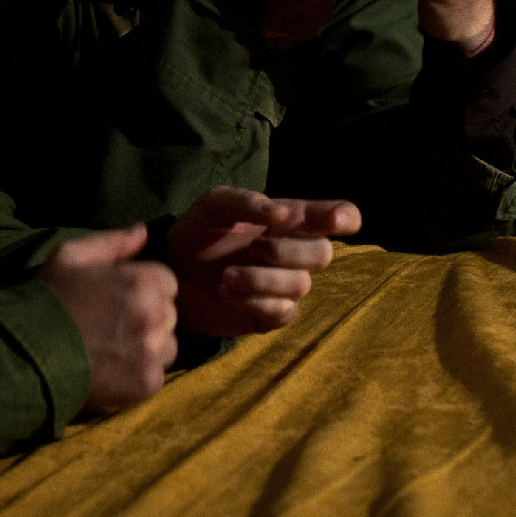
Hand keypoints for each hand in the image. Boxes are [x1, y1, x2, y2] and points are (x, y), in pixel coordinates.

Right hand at [36, 225, 178, 409]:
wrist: (27, 353)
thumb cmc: (49, 300)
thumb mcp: (70, 257)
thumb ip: (112, 242)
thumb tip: (143, 231)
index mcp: (143, 282)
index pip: (168, 283)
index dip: (146, 290)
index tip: (122, 300)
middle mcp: (155, 316)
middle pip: (170, 315)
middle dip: (150, 317)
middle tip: (116, 325)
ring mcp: (152, 352)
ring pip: (168, 347)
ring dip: (150, 348)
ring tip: (116, 350)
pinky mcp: (147, 384)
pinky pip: (157, 376)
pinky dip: (140, 375)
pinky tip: (114, 371)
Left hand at [165, 186, 362, 336]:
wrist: (171, 272)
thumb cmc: (197, 231)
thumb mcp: (215, 205)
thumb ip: (247, 202)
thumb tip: (284, 213)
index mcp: (291, 219)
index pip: (338, 215)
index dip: (344, 218)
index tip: (334, 222)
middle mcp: (295, 252)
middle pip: (324, 254)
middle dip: (287, 251)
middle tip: (252, 248)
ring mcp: (286, 285)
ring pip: (301, 285)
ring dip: (261, 279)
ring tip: (225, 277)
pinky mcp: (271, 314)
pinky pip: (283, 311)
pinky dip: (254, 301)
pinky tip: (228, 293)